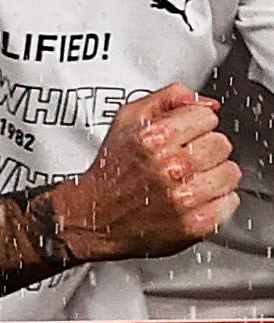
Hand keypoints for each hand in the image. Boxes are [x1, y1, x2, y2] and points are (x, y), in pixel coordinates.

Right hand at [56, 84, 241, 261]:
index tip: (182, 136)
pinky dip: (216, 200)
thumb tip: (207, 103)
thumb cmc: (110, 171)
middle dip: (204, 149)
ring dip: (213, 174)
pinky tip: (194, 198)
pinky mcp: (195, 222)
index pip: (207, 116)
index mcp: (154, 137)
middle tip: (183, 159)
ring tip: (189, 179)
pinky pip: (230, 201)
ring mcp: (184, 197)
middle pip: (221, 144)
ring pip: (230, 172)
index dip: (194, 124)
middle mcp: (171, 167)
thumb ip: (167, 99)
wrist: (92, 217)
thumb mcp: (126, 121)